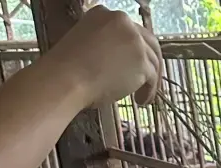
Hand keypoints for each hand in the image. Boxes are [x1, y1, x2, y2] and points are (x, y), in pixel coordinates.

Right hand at [44, 6, 161, 106]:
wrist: (67, 79)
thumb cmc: (69, 68)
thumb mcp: (85, 42)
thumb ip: (106, 43)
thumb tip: (123, 59)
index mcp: (104, 14)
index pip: (130, 30)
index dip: (135, 48)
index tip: (133, 63)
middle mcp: (123, 22)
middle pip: (148, 43)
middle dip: (150, 63)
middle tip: (148, 80)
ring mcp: (135, 40)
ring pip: (152, 61)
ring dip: (149, 81)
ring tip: (141, 95)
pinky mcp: (142, 60)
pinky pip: (153, 78)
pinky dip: (149, 91)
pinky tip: (141, 100)